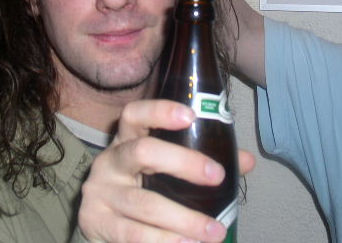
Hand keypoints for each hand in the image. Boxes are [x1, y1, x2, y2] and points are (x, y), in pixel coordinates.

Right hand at [78, 100, 255, 242]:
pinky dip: (164, 241)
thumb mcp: (161, 170)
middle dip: (183, 163)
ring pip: (145, 203)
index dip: (160, 111)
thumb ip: (200, 162)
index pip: (134, 114)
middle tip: (217, 176)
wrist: (99, 223)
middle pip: (142, 151)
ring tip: (215, 231)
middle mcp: (109, 161)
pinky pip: (134, 234)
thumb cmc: (139, 188)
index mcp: (126, 140)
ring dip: (184, 219)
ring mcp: (100, 193)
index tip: (191, 116)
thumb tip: (246, 161)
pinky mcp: (96, 222)